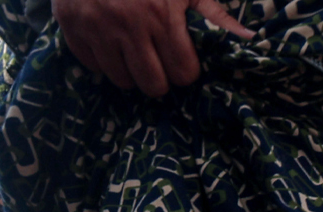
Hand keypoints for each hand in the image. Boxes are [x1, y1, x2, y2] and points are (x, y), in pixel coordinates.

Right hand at [53, 0, 254, 97]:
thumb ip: (214, 14)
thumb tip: (249, 38)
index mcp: (162, 16)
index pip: (183, 73)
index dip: (185, 71)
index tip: (181, 61)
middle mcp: (129, 26)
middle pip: (153, 85)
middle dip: (160, 78)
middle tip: (158, 61)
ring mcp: (97, 30)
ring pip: (122, 81)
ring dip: (131, 72)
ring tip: (133, 51)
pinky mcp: (72, 29)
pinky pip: (93, 67)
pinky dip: (102, 61)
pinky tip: (109, 43)